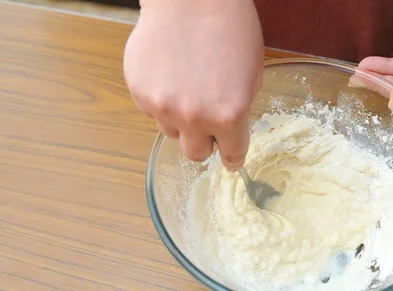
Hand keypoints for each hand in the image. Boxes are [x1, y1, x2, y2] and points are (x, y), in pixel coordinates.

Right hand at [124, 0, 263, 170]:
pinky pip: (151, 111)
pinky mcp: (140, 92)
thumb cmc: (229, 29)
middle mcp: (194, 117)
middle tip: (206, 123)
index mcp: (229, 115)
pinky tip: (169, 73)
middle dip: (204, 143)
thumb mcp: (252, 76)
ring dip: (179, 120)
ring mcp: (163, 106)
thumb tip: (228, 133)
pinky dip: (160, 100)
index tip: (230, 159)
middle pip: (196, 155)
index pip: (232, 156)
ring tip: (185, 86)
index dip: (232, 157)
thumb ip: (238, 111)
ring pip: (171, 132)